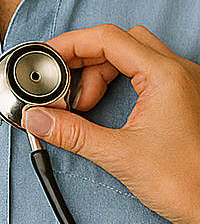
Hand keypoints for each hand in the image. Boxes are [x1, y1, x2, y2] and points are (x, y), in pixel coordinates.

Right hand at [23, 24, 199, 223]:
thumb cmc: (190, 185)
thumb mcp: (121, 156)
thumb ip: (72, 133)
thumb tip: (38, 119)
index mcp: (165, 76)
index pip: (107, 38)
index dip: (70, 44)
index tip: (46, 56)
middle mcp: (178, 73)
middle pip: (117, 42)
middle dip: (83, 60)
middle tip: (60, 83)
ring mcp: (183, 85)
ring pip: (130, 55)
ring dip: (99, 73)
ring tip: (82, 104)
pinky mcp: (183, 99)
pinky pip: (143, 73)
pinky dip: (116, 83)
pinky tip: (103, 107)